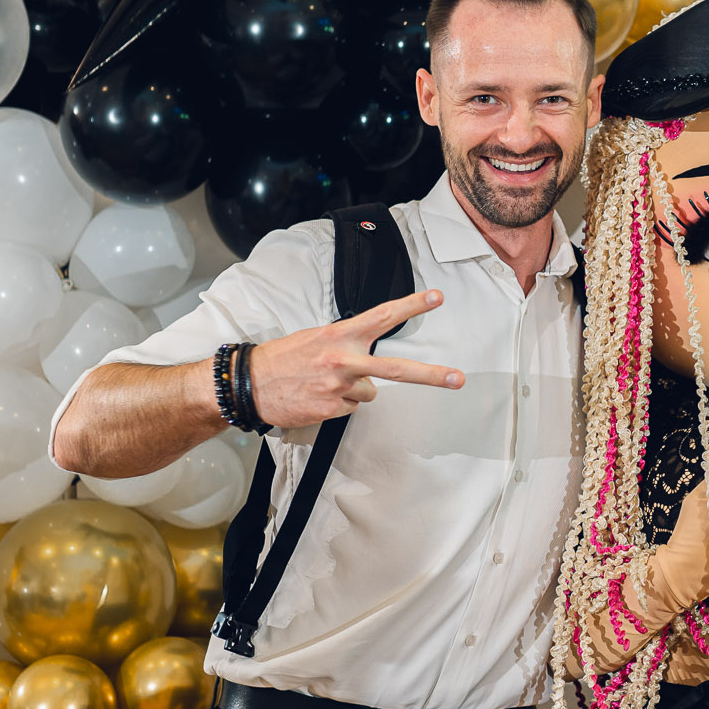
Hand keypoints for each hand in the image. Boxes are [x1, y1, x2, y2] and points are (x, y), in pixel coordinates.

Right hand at [246, 292, 465, 429]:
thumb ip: (346, 342)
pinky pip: (351, 408)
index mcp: (340, 336)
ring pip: (369, 393)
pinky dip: (339, 404)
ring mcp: (339, 387)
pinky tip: (317, 397)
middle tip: (458, 378)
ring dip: (354, 391)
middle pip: (397, 368)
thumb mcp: (315, 338)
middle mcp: (344, 360)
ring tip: (324, 384)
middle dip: (431, 375)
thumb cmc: (283, 359)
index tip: (436, 298)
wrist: (250, 384)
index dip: (411, 306)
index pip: (382, 317)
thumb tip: (369, 352)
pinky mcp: (332, 410)